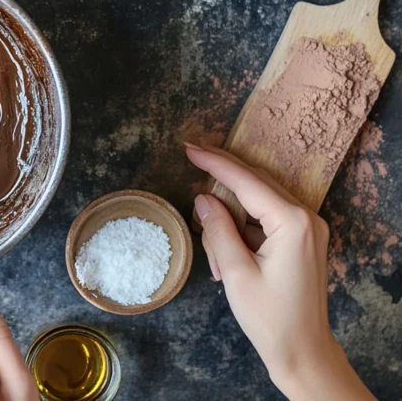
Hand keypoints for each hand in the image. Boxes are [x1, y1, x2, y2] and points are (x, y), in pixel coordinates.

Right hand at [185, 143, 373, 400]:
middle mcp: (306, 218)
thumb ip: (219, 229)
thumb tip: (204, 197)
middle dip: (224, 172)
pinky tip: (223, 240)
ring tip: (205, 221)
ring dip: (231, 204)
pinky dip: (243, 222)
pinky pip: (268, 216)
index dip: (216, 163)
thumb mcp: (236, 271)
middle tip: (192, 153)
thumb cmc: (269, 316)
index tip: (190, 148)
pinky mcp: (303, 239)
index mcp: (292, 223)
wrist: (302, 349)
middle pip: (258, 182)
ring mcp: (308, 228)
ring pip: (261, 199)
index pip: (247, 182)